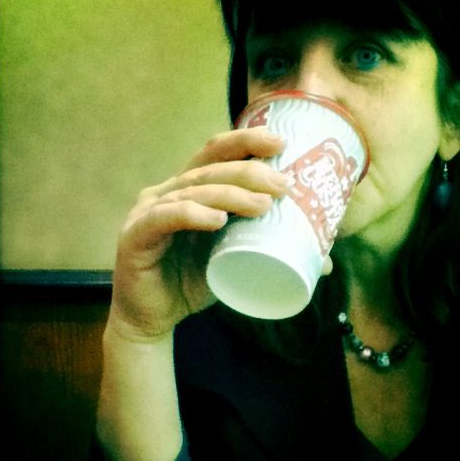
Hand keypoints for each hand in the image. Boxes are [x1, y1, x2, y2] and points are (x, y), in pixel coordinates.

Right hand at [109, 127, 290, 336]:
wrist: (153, 319)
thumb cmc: (194, 282)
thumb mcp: (238, 261)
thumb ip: (272, 252)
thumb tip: (325, 261)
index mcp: (189, 188)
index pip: (216, 153)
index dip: (246, 141)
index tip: (282, 142)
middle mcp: (167, 192)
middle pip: (209, 168)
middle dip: (249, 171)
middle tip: (284, 184)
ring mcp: (147, 211)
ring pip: (192, 191)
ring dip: (230, 194)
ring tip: (263, 205)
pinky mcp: (134, 236)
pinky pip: (164, 219)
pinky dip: (192, 215)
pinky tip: (217, 221)